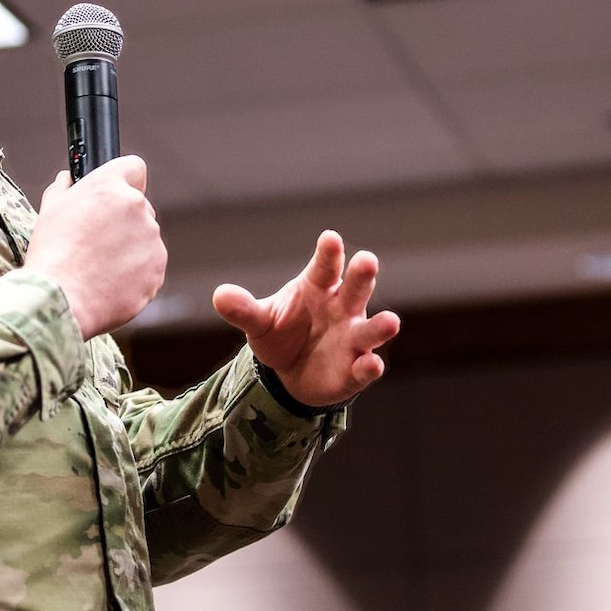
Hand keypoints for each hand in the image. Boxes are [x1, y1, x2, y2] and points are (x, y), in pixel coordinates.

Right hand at [23, 156, 166, 338]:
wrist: (60, 298)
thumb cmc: (52, 254)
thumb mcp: (50, 209)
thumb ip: (64, 188)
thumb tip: (68, 180)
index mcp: (111, 187)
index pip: (133, 168)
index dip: (125, 180)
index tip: (117, 194)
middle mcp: (137, 208)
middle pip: (139, 208)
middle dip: (123, 222)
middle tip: (97, 242)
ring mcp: (151, 240)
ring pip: (145, 239)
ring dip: (130, 250)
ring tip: (100, 268)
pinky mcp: (157, 269)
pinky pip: (149, 268)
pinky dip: (135, 275)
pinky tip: (109, 283)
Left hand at [211, 231, 398, 408]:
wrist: (289, 373)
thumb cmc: (282, 332)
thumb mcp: (259, 321)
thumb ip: (243, 309)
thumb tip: (219, 296)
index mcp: (318, 287)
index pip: (325, 266)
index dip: (329, 253)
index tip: (330, 238)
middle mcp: (341, 309)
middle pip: (355, 288)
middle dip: (362, 275)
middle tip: (367, 260)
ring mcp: (351, 339)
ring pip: (369, 330)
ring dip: (380, 326)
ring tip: (391, 321)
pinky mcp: (354, 370)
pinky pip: (365, 367)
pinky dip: (370, 366)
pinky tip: (371, 364)